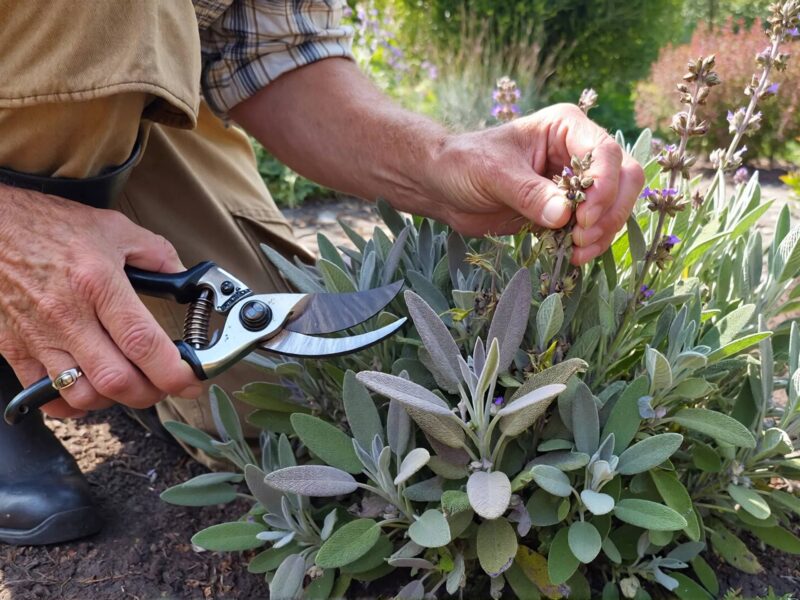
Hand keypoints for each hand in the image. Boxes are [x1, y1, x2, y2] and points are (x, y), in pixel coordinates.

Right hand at [0, 186, 201, 417]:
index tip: (192, 379)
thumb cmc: (47, 225)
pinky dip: (71, 404)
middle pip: (116, 380)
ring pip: (82, 394)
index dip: (173, 371)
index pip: (142, 342)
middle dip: (152, 392)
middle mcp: (67, 315)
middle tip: (165, 384)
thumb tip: (184, 278)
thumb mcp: (113, 227)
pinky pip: (42, 395)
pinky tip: (88, 389)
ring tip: (129, 384)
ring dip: (114, 399)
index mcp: (97, 283)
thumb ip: (157, 254)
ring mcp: (37, 335)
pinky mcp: (13, 347)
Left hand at [428, 103, 644, 264]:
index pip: (605, 152)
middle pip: (624, 178)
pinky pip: (594, 227)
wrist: (442, 187)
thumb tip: (565, 215)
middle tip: (582, 236)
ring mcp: (574, 183)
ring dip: (603, 231)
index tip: (582, 216)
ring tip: (576, 250)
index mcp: (565, 127)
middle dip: (610, 210)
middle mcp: (576, 152)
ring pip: (615, 205)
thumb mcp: (494, 174)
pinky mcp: (566, 211)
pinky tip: (572, 256)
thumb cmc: (464, 164)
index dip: (604, 185)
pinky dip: (591, 243)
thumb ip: (529, 193)